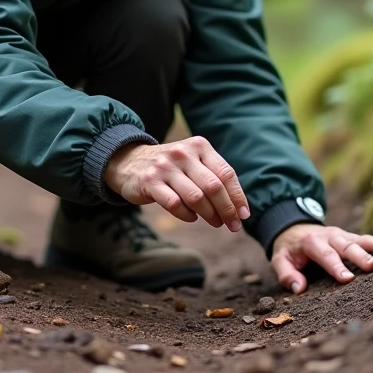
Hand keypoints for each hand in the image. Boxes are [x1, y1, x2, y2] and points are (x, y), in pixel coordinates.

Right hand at [104, 137, 250, 231]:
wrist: (129, 161)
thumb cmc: (171, 167)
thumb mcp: (193, 162)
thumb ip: (213, 176)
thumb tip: (239, 207)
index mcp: (199, 146)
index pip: (226, 173)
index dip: (237, 196)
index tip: (244, 215)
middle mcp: (183, 153)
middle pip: (213, 187)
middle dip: (227, 210)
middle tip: (233, 226)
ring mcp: (165, 167)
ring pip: (196, 197)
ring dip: (210, 215)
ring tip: (216, 223)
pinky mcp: (150, 182)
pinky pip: (175, 204)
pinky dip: (187, 215)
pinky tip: (192, 217)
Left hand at [271, 224, 372, 293]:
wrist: (293, 227)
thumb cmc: (289, 249)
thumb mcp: (280, 259)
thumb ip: (286, 273)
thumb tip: (299, 289)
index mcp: (312, 243)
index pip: (326, 256)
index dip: (337, 268)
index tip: (348, 279)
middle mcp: (330, 237)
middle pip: (348, 247)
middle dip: (362, 256)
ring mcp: (342, 236)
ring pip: (362, 240)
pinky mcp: (351, 237)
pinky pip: (368, 238)